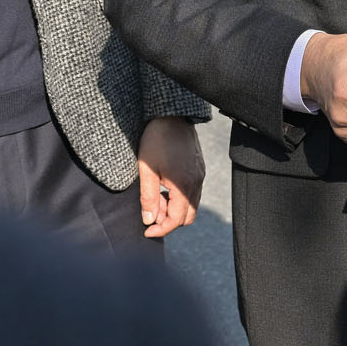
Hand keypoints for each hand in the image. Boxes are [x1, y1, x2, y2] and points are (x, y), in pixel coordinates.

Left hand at [137, 115, 203, 237]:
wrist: (172, 115)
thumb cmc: (157, 140)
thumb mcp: (146, 170)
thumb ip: (148, 198)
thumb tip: (149, 220)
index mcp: (184, 186)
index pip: (176, 220)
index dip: (161, 229)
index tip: (146, 230)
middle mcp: (197, 183)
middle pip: (187, 217)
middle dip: (169, 221)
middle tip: (151, 213)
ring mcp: (200, 175)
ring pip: (191, 205)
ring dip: (174, 209)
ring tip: (156, 198)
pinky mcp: (199, 168)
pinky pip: (193, 192)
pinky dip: (180, 198)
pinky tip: (165, 187)